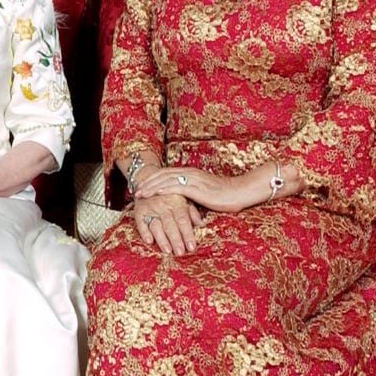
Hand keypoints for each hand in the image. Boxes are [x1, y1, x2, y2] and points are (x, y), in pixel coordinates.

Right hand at [128, 193, 205, 254]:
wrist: (149, 179)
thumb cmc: (171, 193)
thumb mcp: (185, 199)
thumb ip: (192, 211)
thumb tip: (201, 224)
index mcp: (176, 201)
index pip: (183, 219)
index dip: (187, 234)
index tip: (192, 247)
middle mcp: (163, 205)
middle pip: (170, 224)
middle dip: (175, 239)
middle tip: (180, 252)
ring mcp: (150, 208)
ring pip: (156, 225)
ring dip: (161, 239)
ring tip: (168, 251)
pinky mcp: (139, 211)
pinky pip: (140, 222)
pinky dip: (144, 231)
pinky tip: (149, 241)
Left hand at [132, 166, 257, 212]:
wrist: (240, 191)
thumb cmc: (226, 195)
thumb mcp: (205, 193)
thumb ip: (193, 194)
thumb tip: (183, 202)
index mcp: (191, 173)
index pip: (167, 173)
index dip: (153, 178)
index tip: (142, 185)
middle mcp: (190, 173)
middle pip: (163, 174)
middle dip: (147, 181)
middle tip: (135, 189)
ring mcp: (193, 179)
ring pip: (166, 180)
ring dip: (151, 186)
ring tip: (140, 193)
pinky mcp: (197, 188)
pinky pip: (176, 187)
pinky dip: (163, 189)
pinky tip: (154, 194)